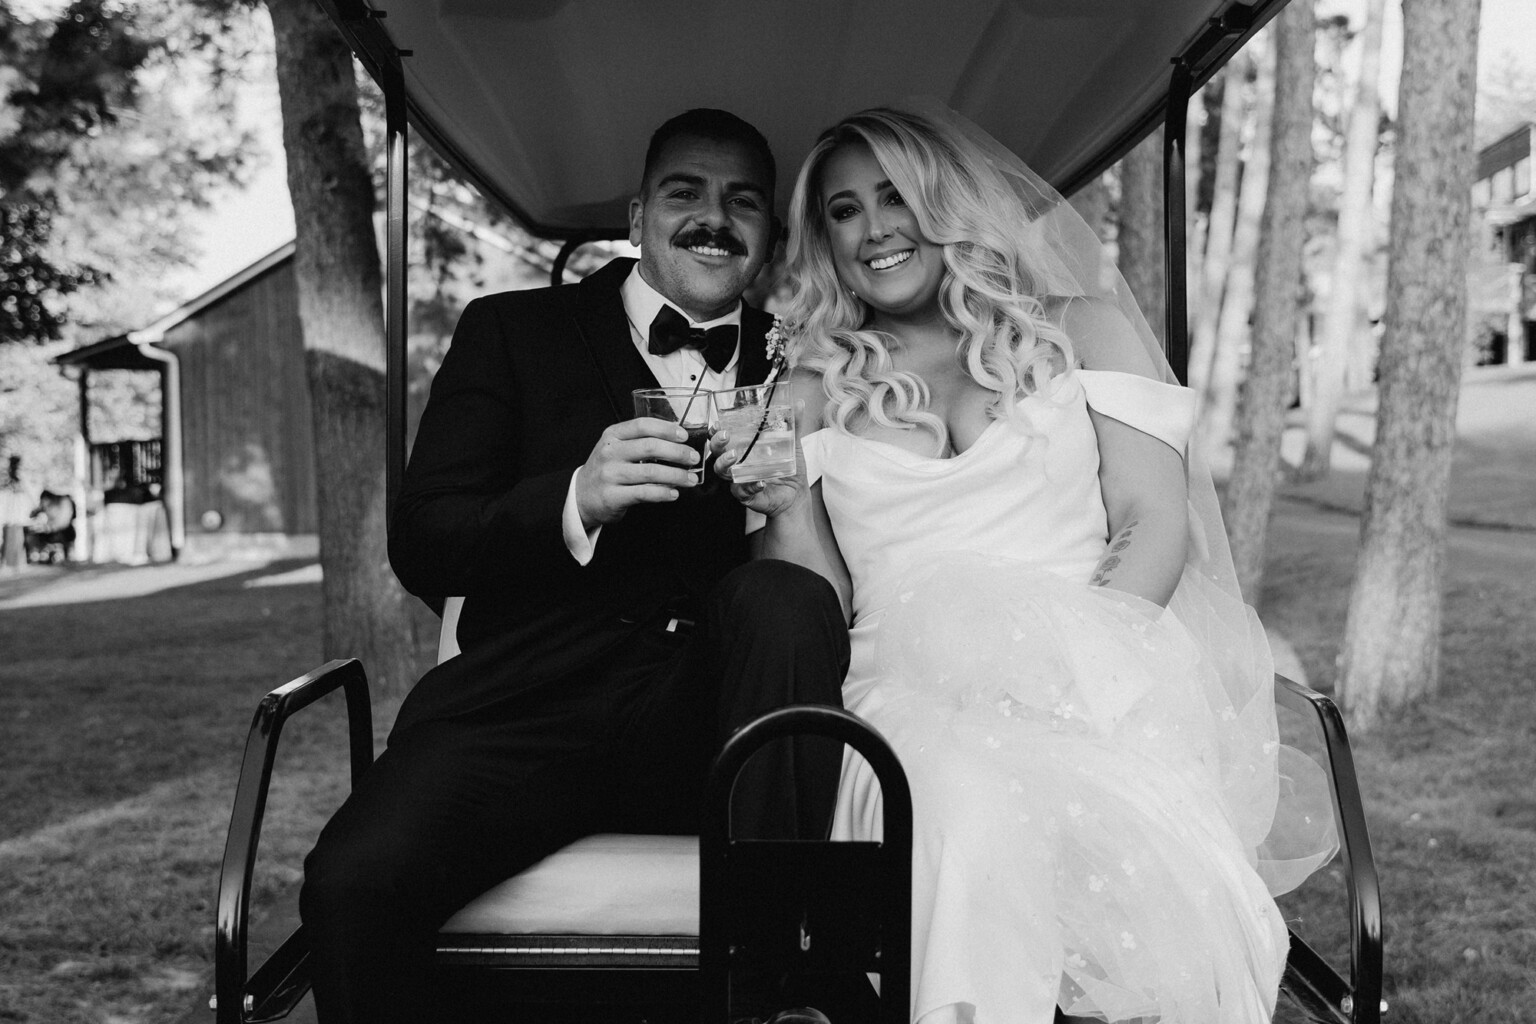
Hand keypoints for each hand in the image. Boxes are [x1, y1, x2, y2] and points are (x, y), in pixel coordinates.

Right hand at [574, 417, 700, 526]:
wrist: (581, 495)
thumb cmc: (607, 469)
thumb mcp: (616, 447)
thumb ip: (640, 441)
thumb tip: (678, 440)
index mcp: (613, 435)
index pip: (642, 425)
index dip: (666, 429)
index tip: (684, 436)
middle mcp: (610, 452)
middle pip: (650, 447)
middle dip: (677, 452)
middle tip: (693, 458)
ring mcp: (610, 475)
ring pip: (651, 472)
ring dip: (676, 475)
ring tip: (690, 479)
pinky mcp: (612, 496)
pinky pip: (644, 493)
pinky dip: (663, 493)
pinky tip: (674, 493)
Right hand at [711, 428, 806, 517]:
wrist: (796, 495)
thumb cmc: (789, 469)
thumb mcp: (792, 444)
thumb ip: (794, 424)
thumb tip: (799, 403)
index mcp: (744, 449)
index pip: (723, 439)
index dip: (716, 431)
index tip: (718, 424)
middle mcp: (738, 464)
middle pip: (717, 453)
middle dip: (717, 444)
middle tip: (725, 436)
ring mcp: (740, 479)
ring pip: (723, 472)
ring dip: (725, 463)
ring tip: (734, 457)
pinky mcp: (747, 495)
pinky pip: (742, 491)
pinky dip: (750, 486)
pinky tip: (760, 482)